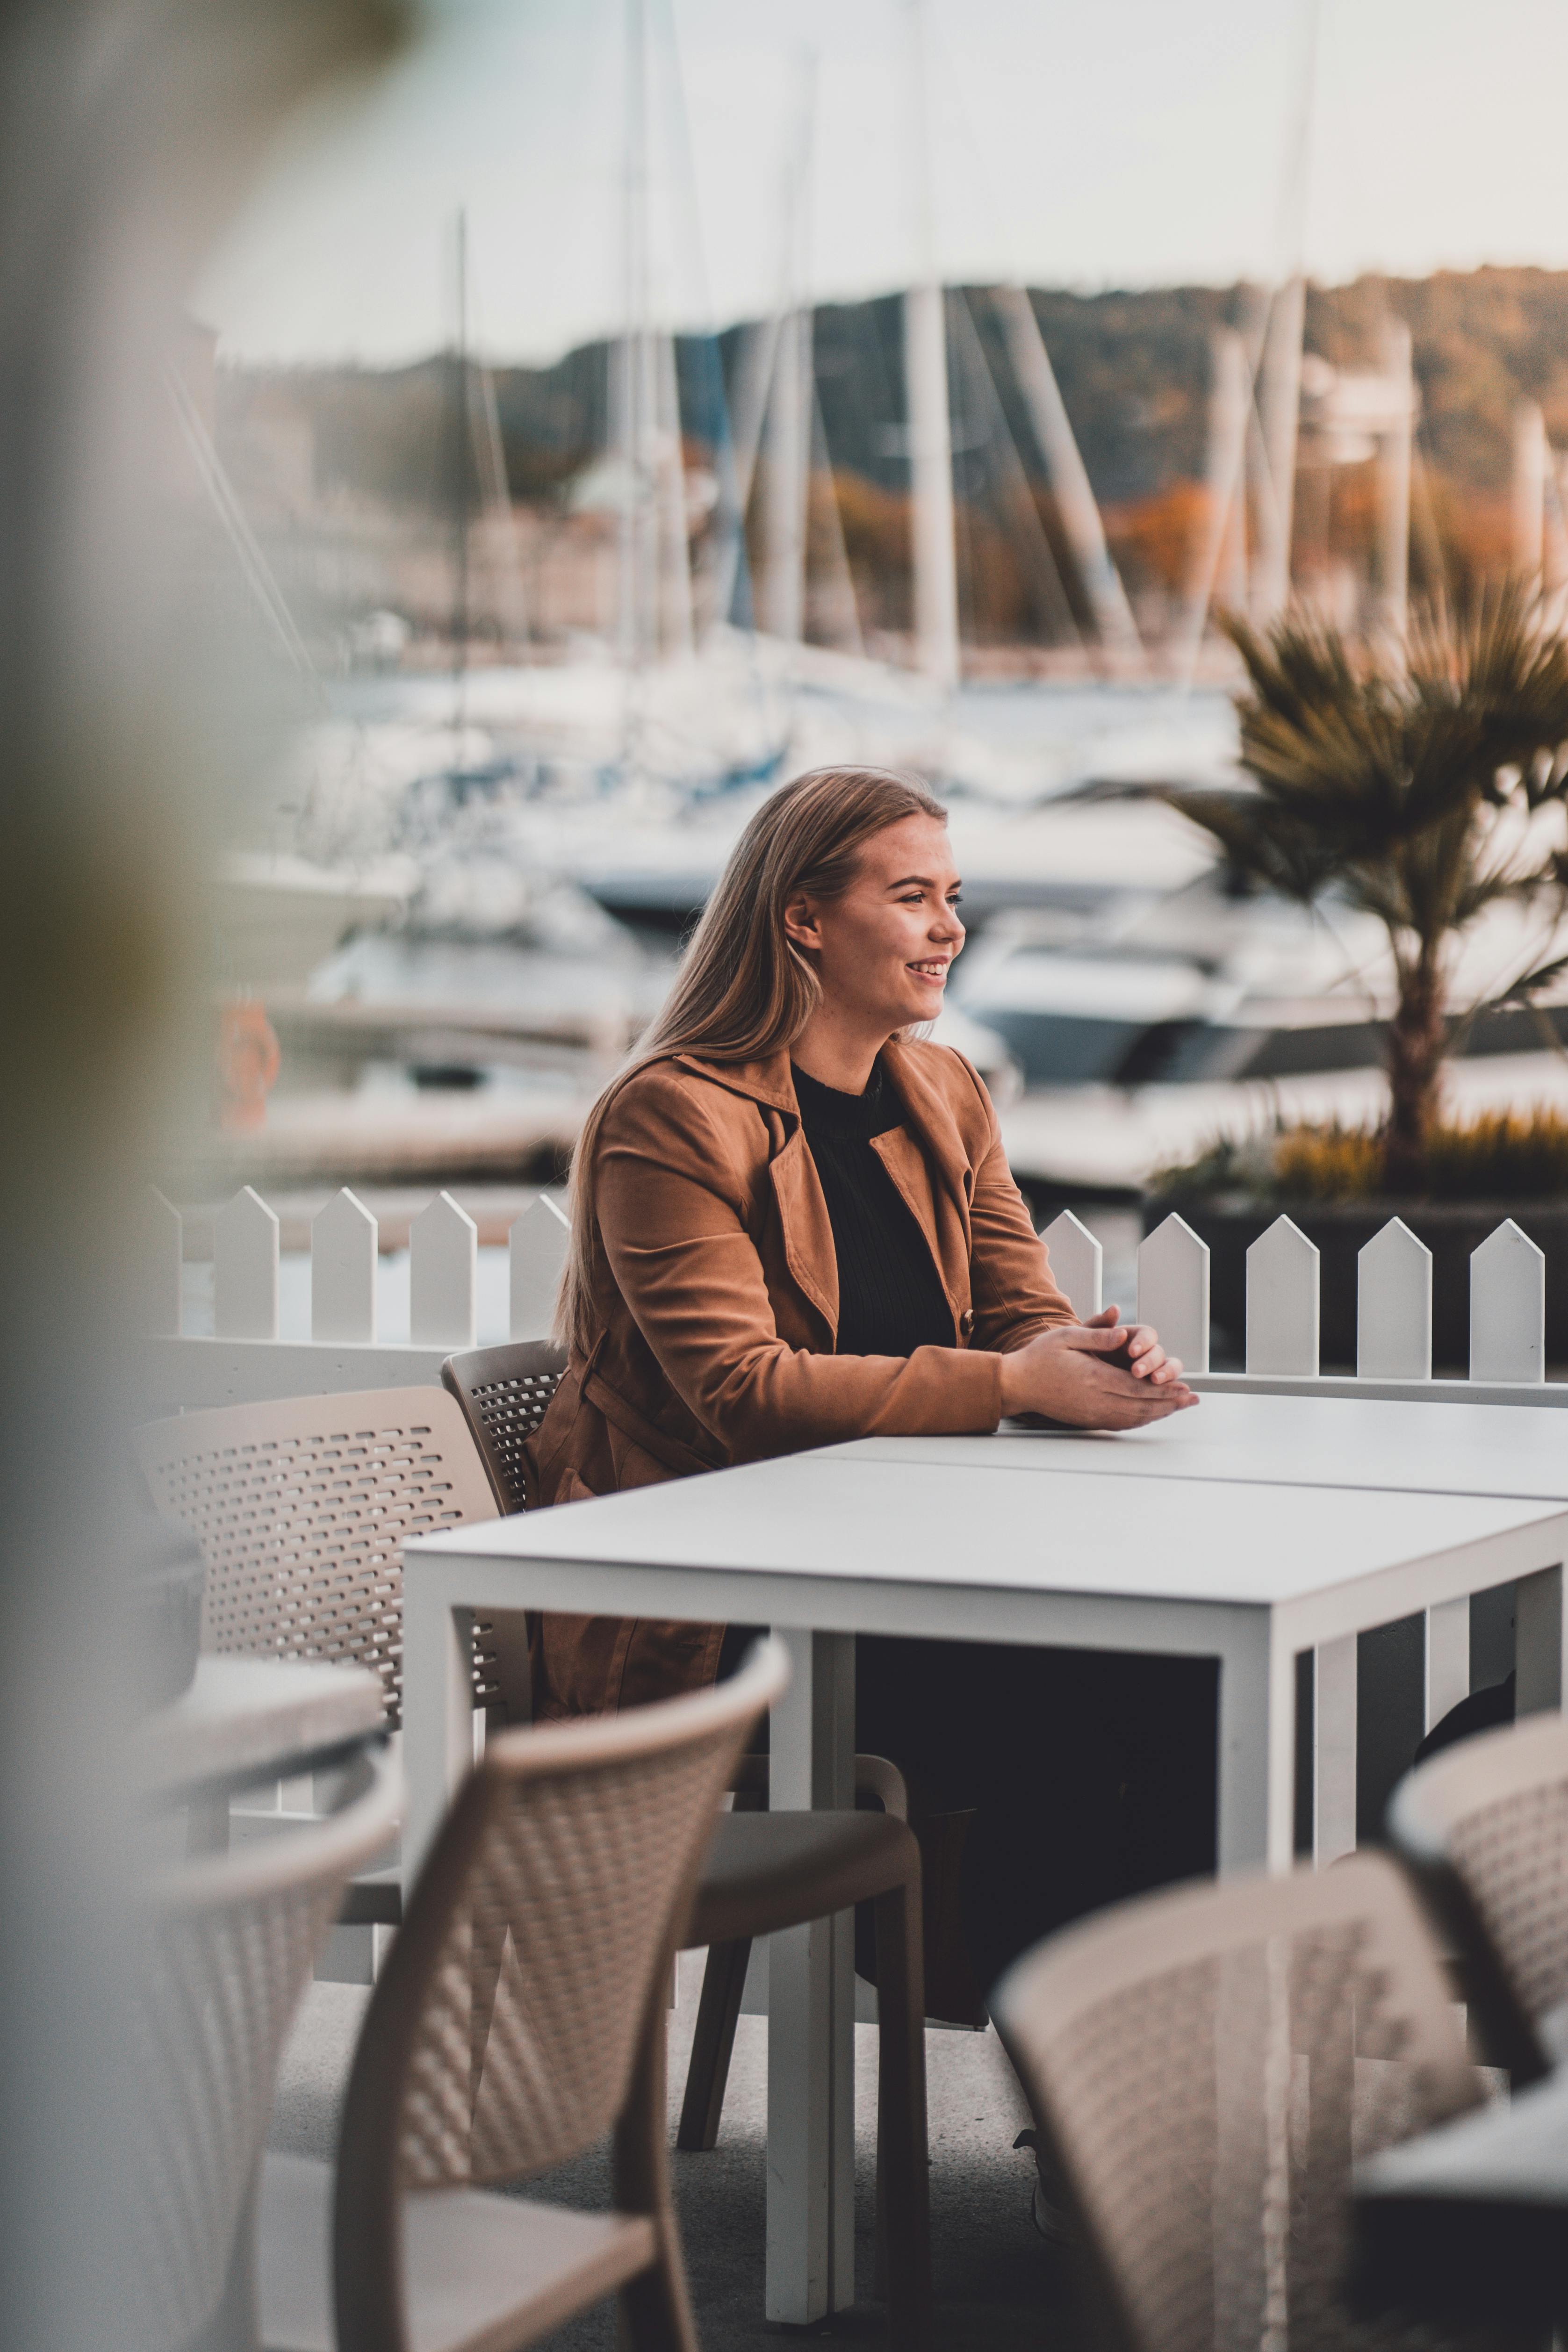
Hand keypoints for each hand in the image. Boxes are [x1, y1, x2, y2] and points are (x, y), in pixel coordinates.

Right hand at [997, 1305, 1197, 1428]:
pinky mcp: (1087, 1419)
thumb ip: (1097, 1334)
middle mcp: (1095, 1399)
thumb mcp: (1067, 1336)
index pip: (1137, 1386)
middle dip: (1170, 1403)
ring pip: (1133, 1417)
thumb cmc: (1039, 1357)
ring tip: (1178, 1408)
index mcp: (1093, 1377)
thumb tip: (1123, 1332)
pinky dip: (1140, 1421)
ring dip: (1158, 1414)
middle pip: (1141, 1405)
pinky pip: (1120, 1424)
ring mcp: (1091, 1412)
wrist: (1017, 1384)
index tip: (1184, 1387)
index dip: (1164, 1389)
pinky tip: (1150, 1416)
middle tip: (1191, 1400)